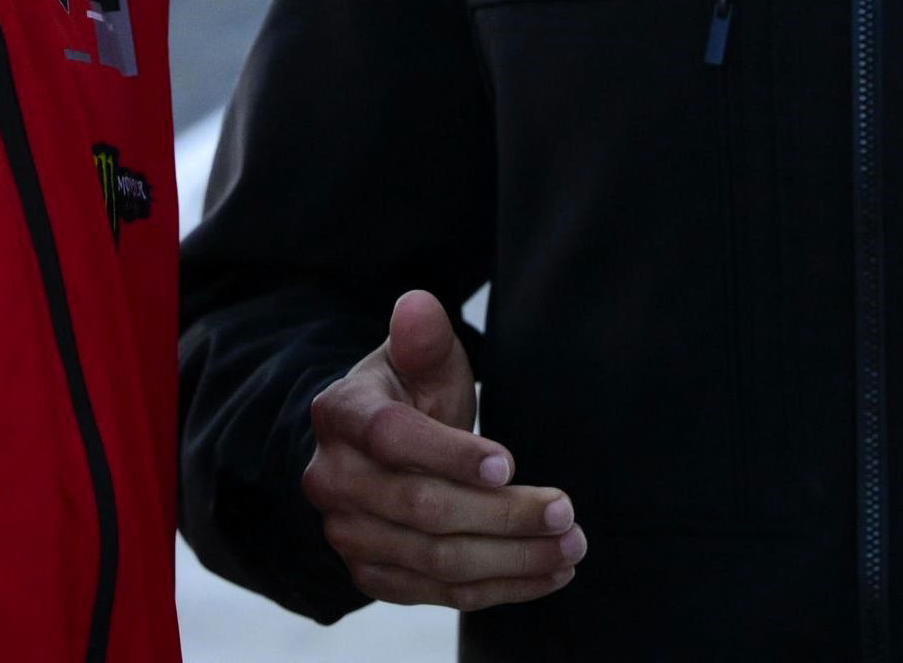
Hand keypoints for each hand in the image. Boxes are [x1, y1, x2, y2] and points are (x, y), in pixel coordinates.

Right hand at [303, 288, 584, 611]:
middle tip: (566, 513)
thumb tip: (418, 306)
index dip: (450, 453)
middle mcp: (332, 479)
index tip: (509, 461)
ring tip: (570, 547)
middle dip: (502, 514)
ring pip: (436, 561)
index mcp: (340, 413)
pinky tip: (547, 574)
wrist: (378, 446)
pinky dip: (499, 590)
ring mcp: (347, 534)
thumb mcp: (420, 356)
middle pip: (422, 509)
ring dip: (512, 560)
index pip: (391, 438)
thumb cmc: (409, 390)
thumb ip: (424, 336)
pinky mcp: (372, 575)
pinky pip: (439, 594)